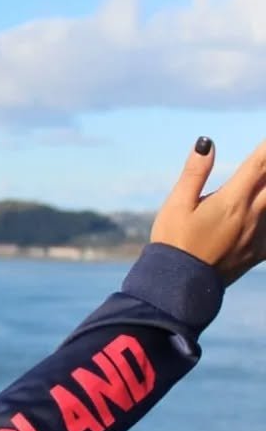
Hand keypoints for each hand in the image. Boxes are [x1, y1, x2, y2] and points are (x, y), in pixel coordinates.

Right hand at [151, 136, 265, 285]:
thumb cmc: (174, 242)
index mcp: (231, 201)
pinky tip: (263, 217)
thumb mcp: (177, 204)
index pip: (259, 164)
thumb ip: (195, 172)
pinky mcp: (257, 253)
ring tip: (264, 190)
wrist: (179, 287)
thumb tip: (206, 143)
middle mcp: (251, 216)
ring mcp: (257, 236)